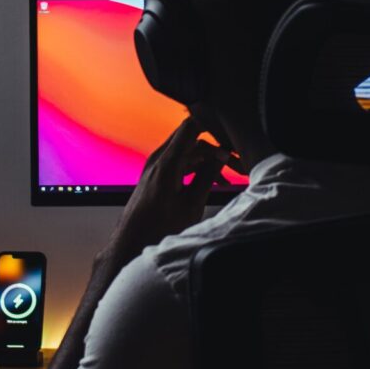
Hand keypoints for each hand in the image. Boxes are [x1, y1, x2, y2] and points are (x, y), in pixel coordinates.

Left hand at [107, 117, 229, 257]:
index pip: (192, 126)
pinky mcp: (157, 174)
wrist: (132, 242)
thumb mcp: (191, 204)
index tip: (231, 139)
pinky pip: (180, 162)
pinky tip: (212, 182)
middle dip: (216, 149)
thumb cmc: (157, 228)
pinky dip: (197, 168)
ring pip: (188, 152)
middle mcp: (159, 159)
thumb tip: (222, 156)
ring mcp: (156, 166)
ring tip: (228, 179)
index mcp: (167, 163)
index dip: (213, 127)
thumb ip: (208, 176)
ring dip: (208, 161)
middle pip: (193, 139)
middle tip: (237, 165)